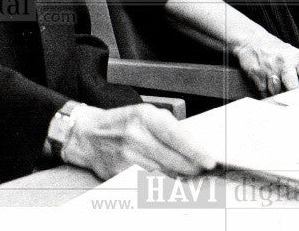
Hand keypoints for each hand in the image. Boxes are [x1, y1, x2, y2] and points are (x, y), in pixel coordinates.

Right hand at [62, 103, 216, 180]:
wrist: (89, 135)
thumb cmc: (122, 123)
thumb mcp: (146, 114)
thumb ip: (169, 128)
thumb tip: (194, 147)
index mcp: (145, 117)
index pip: (176, 136)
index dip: (195, 151)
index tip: (209, 161)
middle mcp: (136, 136)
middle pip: (172, 160)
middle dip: (191, 167)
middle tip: (199, 169)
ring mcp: (127, 157)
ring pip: (163, 175)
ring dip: (177, 177)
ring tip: (183, 173)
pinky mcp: (120, 174)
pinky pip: (148, 184)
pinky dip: (160, 183)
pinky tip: (164, 178)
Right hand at [230, 31, 298, 96]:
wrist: (251, 39)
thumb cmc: (274, 50)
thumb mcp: (291, 54)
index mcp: (297, 57)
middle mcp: (285, 62)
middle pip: (293, 89)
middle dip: (292, 97)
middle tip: (291, 100)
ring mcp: (270, 68)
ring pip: (277, 93)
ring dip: (277, 95)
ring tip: (276, 86)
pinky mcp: (257, 74)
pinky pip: (264, 92)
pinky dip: (265, 92)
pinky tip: (266, 84)